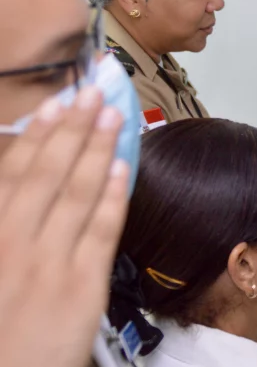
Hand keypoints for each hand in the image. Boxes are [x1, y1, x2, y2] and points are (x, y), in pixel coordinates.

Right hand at [0, 88, 129, 366]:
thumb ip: (6, 219)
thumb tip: (18, 177)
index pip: (12, 172)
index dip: (38, 133)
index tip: (57, 103)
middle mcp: (11, 243)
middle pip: (46, 173)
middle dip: (73, 128)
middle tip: (94, 91)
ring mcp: (46, 265)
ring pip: (76, 193)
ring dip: (97, 148)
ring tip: (114, 115)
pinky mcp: (81, 288)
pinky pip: (100, 231)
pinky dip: (112, 196)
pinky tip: (123, 167)